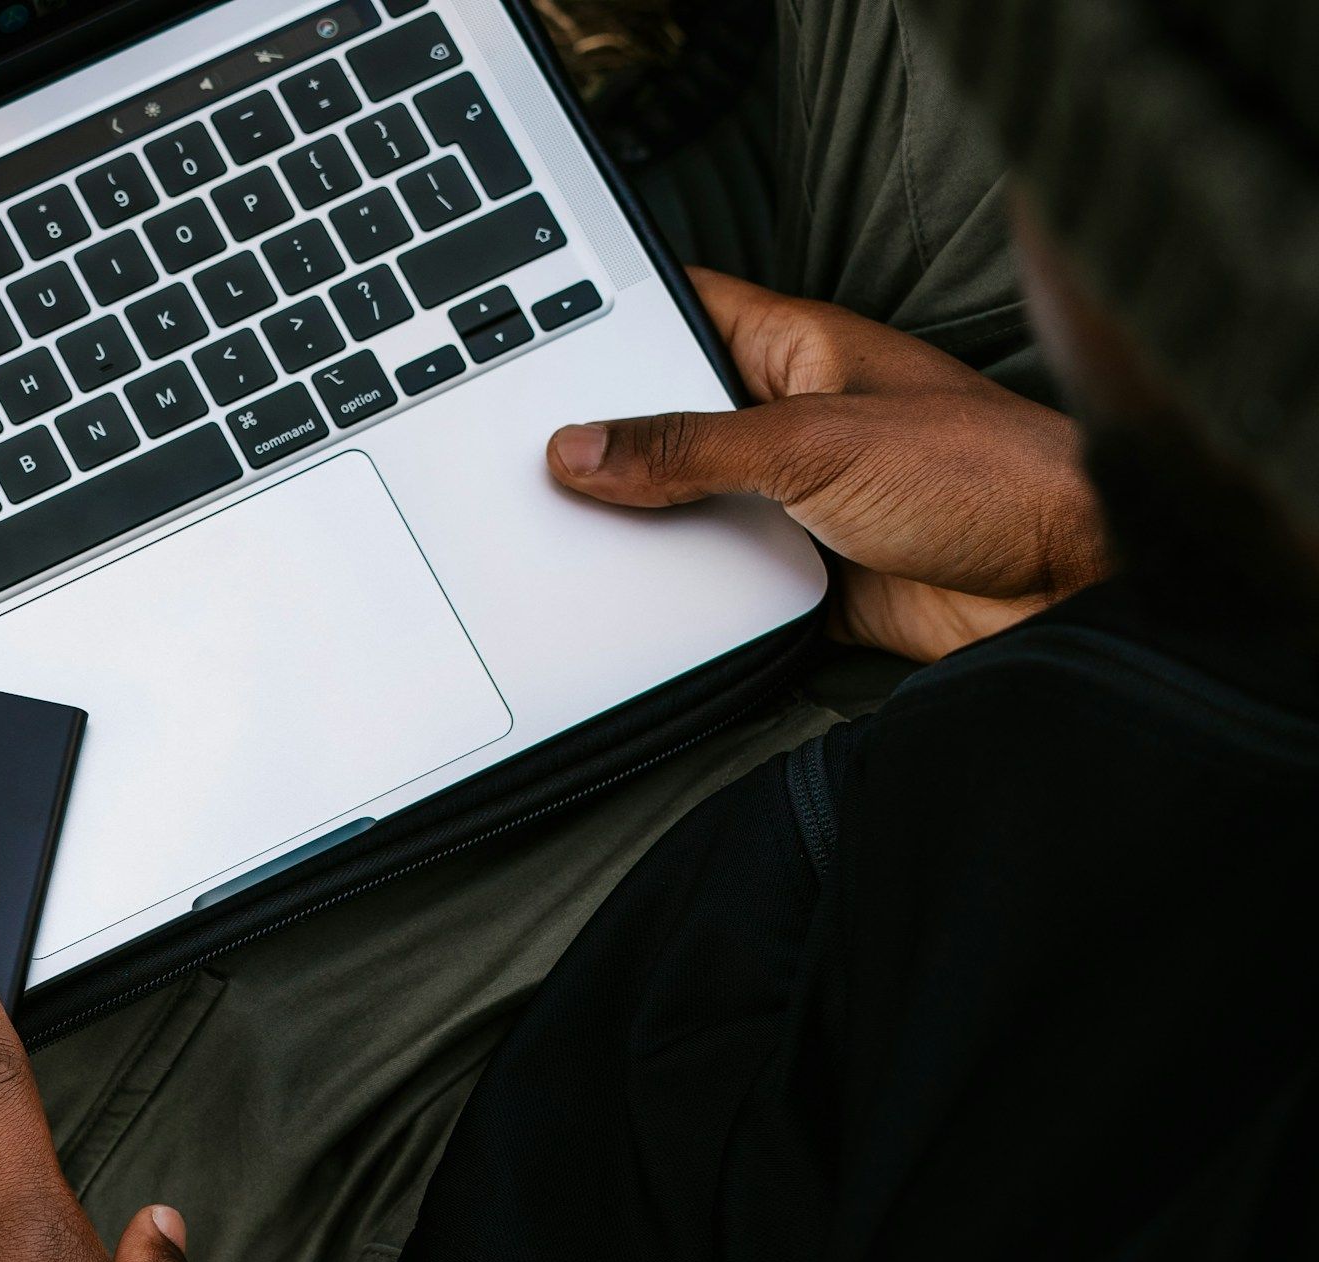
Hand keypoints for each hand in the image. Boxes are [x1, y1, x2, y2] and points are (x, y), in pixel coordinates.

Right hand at [547, 268, 1109, 662]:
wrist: (1074, 587)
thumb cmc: (988, 475)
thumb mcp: (812, 444)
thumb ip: (689, 448)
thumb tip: (584, 449)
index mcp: (797, 352)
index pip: (685, 311)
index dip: (612, 320)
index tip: (536, 349)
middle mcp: (793, 421)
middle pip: (671, 423)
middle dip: (611, 446)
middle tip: (533, 465)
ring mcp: (800, 500)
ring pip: (691, 508)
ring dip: (649, 531)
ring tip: (576, 540)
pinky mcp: (810, 575)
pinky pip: (725, 584)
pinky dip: (690, 598)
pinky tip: (647, 605)